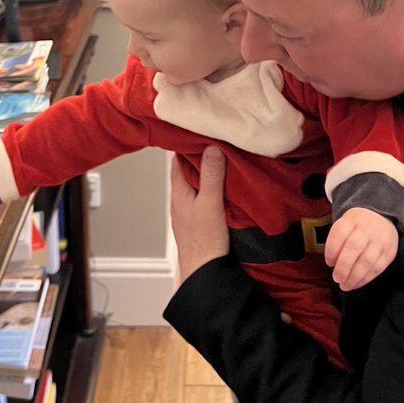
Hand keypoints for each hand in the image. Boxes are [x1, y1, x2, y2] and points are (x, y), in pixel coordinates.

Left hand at [169, 147, 228, 282]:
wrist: (205, 273)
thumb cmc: (204, 242)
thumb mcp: (210, 204)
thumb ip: (211, 176)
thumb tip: (211, 148)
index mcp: (179, 192)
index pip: (178, 159)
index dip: (187, 143)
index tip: (200, 130)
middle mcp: (181, 200)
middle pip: (187, 170)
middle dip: (200, 155)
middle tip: (215, 140)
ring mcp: (189, 211)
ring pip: (196, 183)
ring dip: (207, 172)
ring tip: (223, 159)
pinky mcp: (200, 221)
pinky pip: (204, 196)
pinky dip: (213, 187)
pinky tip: (225, 187)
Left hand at [324, 208, 398, 291]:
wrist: (382, 219)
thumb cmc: (357, 227)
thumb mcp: (345, 225)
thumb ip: (337, 241)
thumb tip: (332, 264)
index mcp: (352, 219)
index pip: (339, 233)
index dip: (331, 250)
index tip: (329, 263)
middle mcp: (367, 228)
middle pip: (353, 247)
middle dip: (343, 267)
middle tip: (336, 278)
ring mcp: (380, 240)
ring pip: (366, 261)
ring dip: (354, 277)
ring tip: (345, 285)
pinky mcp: (389, 252)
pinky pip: (377, 268)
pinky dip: (365, 279)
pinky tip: (356, 284)